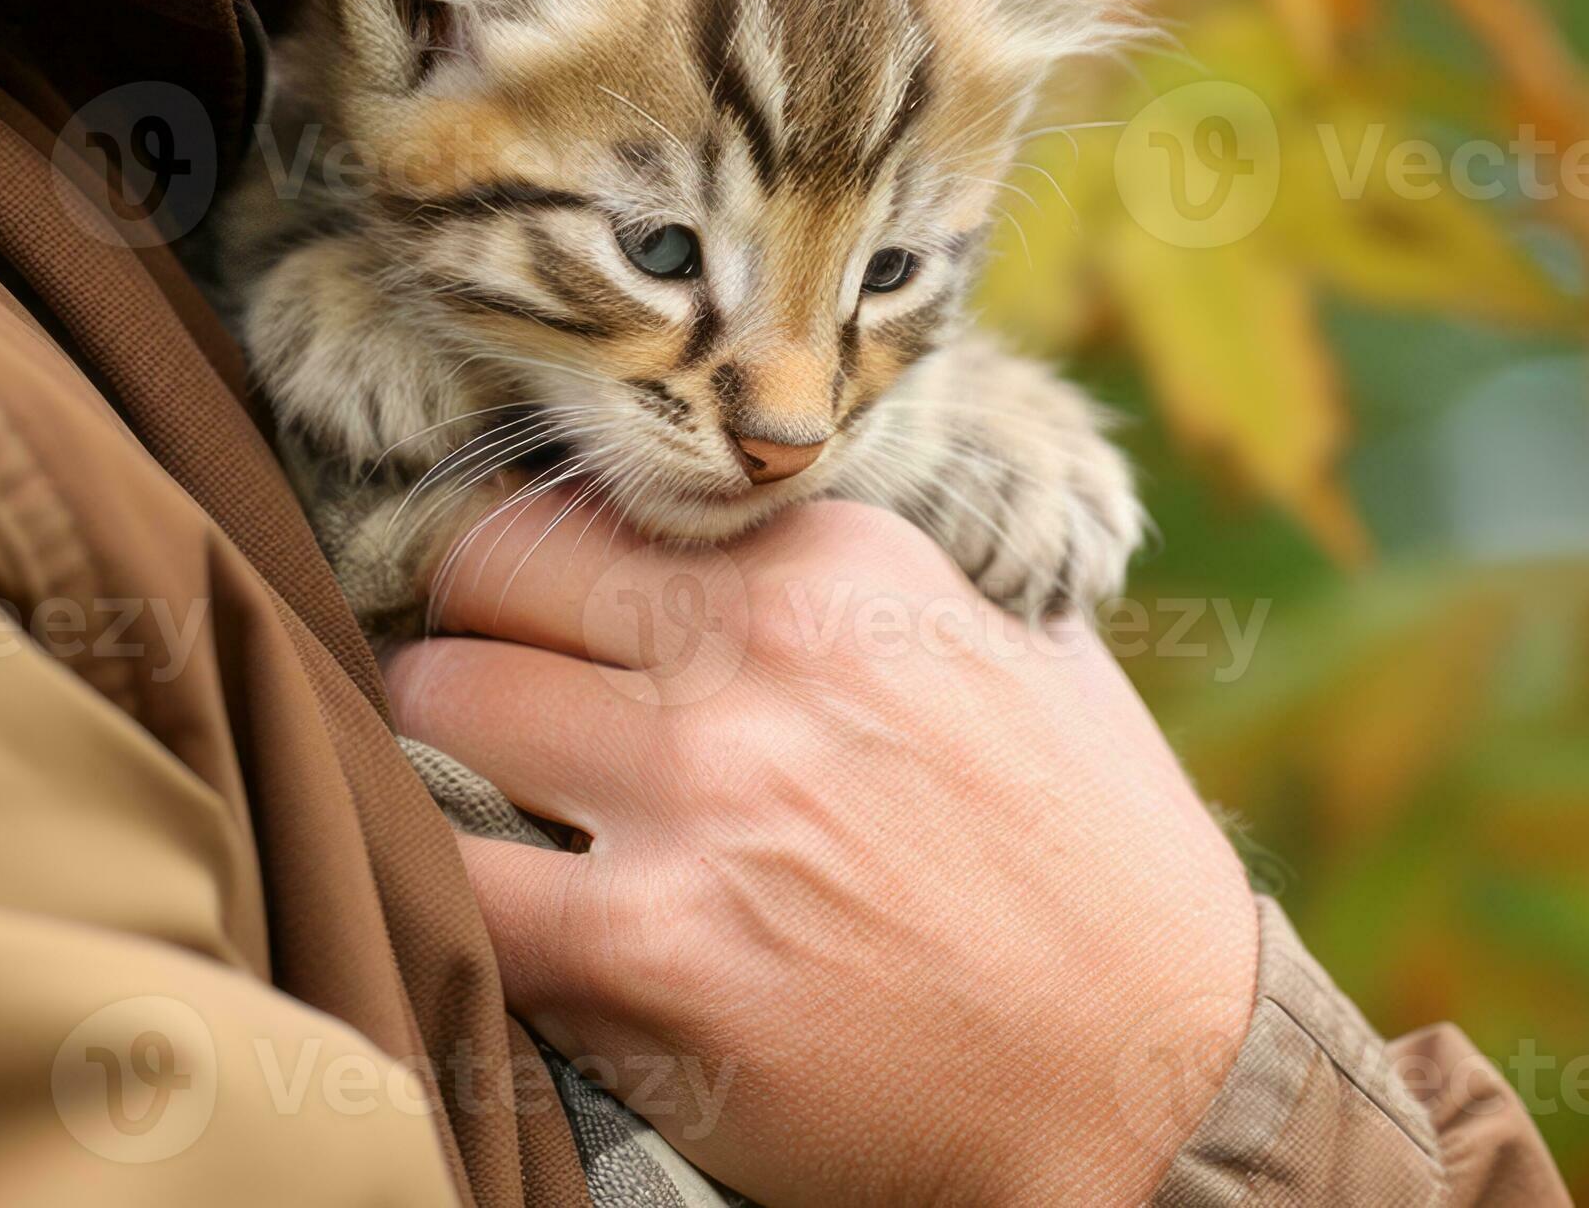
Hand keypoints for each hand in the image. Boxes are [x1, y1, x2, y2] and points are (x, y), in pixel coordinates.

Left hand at [384, 492, 1257, 1207]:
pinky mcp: (652, 950)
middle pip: (476, 583)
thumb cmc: (1082, 861)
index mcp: (834, 561)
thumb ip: (858, 575)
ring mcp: (699, 795)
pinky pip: (454, 888)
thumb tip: (722, 534)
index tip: (523, 624)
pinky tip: (505, 925)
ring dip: (436, 767)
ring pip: (429, 713)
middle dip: (465, 649)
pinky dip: (446, 903)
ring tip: (492, 815)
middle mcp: (758, 648)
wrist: (1159, 1083)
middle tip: (490, 721)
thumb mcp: (1005, 646)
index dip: (526, 572)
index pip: (576, 504)